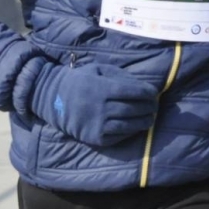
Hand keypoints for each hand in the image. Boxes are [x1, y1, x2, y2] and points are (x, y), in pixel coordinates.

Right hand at [30, 62, 159, 146]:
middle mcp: (101, 108)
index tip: (154, 93)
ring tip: (150, 117)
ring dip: (145, 121)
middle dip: (149, 107)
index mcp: (102, 88)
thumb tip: (144, 86)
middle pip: (135, 109)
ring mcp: (98, 125)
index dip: (148, 93)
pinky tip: (136, 126)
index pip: (134, 92)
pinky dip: (131, 131)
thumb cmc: (80, 81)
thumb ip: (120, 75)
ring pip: (130, 125)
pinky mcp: (96, 138)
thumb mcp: (97, 70)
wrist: (54, 100)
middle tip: (154, 106)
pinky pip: (120, 136)